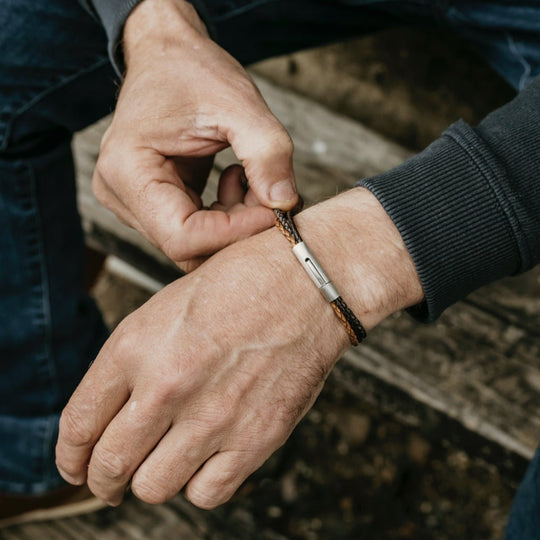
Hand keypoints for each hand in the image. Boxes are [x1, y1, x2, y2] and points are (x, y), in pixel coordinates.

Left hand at [55, 188, 422, 508]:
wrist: (307, 281)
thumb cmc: (240, 282)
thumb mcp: (167, 306)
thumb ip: (133, 362)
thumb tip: (116, 411)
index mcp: (136, 346)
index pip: (79, 424)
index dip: (69, 455)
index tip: (75, 465)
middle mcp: (167, 386)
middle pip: (109, 466)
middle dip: (102, 481)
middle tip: (110, 480)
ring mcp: (212, 417)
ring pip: (152, 488)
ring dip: (150, 482)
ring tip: (163, 465)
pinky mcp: (255, 438)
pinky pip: (207, 494)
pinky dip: (199, 484)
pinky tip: (206, 461)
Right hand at [92, 0, 297, 269]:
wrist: (167, 54)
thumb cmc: (191, 70)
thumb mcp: (238, 103)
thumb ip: (267, 153)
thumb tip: (285, 203)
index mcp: (126, 171)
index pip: (183, 236)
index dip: (235, 232)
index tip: (276, 211)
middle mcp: (121, 195)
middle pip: (188, 247)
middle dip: (237, 230)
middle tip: (269, 196)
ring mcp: (134, 203)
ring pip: (194, 244)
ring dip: (234, 223)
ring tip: (251, 179)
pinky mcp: (153, 204)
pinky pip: (196, 230)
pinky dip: (225, 216)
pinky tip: (234, 181)